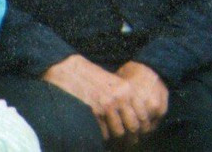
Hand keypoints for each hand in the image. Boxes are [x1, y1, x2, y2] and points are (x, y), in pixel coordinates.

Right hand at [42, 55, 166, 144]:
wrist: (68, 70)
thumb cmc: (89, 77)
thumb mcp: (112, 82)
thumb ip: (124, 97)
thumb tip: (134, 120)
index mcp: (127, 89)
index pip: (143, 117)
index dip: (141, 128)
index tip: (136, 133)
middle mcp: (120, 97)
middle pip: (133, 127)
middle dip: (130, 137)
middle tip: (126, 142)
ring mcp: (107, 105)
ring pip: (119, 133)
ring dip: (116, 139)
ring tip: (114, 141)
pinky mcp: (93, 112)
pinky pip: (104, 133)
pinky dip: (103, 137)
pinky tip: (101, 134)